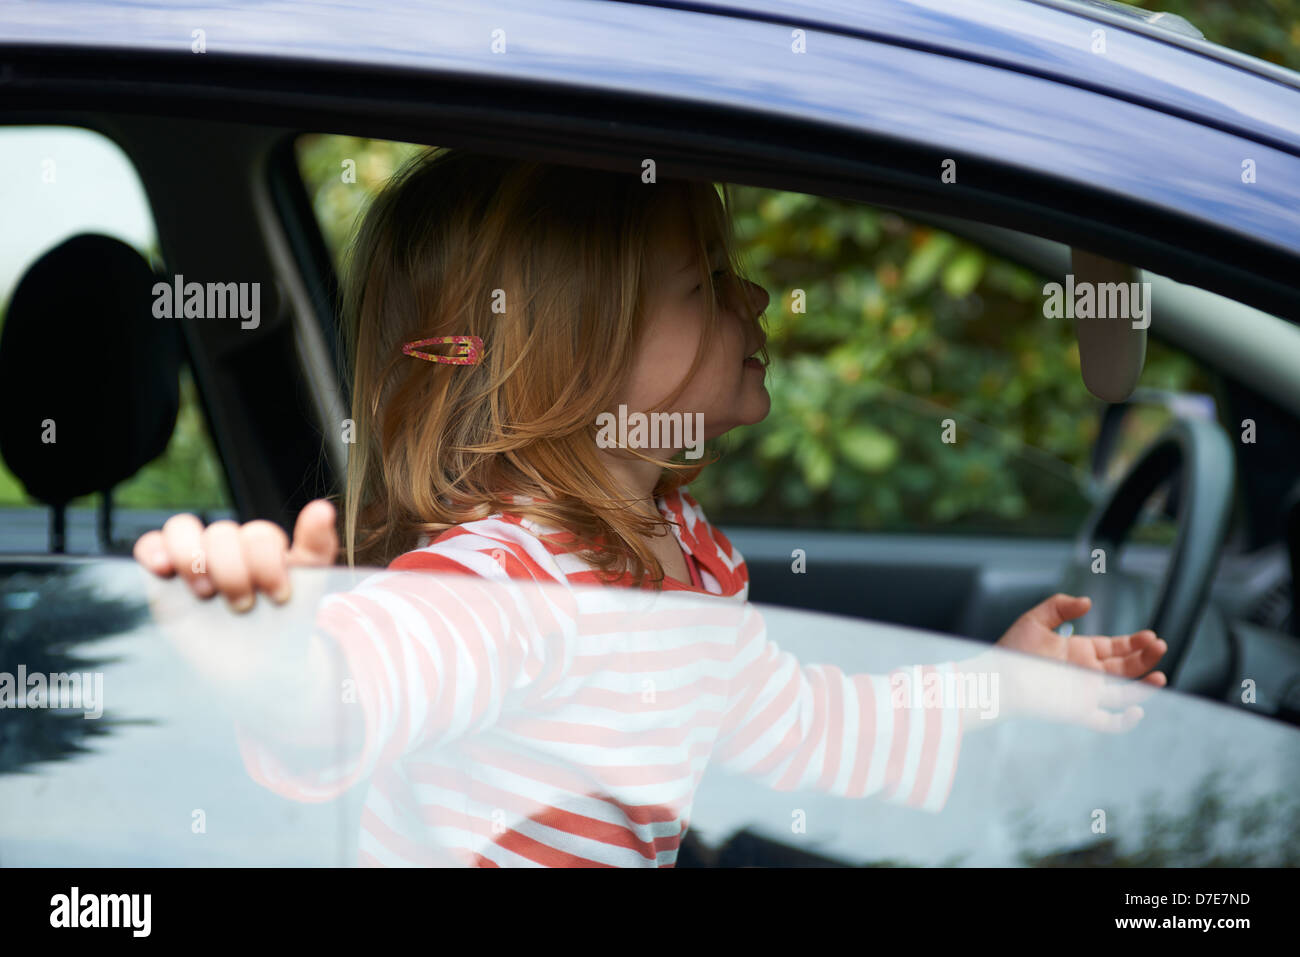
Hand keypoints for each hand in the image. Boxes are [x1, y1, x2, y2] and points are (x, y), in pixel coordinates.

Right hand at [133, 498, 338, 611]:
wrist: (255, 671)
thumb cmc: (283, 629)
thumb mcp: (308, 591)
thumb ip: (317, 548)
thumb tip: (323, 507)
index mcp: (263, 548)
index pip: (259, 534)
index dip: (266, 562)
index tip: (279, 597)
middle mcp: (229, 549)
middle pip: (221, 533)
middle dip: (233, 571)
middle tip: (243, 605)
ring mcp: (195, 559)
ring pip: (182, 528)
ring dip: (193, 558)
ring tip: (205, 592)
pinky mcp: (164, 576)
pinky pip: (150, 545)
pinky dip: (153, 550)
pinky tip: (163, 570)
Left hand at [991, 593, 1167, 730]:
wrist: (996, 680)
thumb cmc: (1010, 651)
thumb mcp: (1035, 620)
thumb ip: (1060, 606)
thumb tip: (1088, 602)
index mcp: (1079, 651)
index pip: (1114, 647)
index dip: (1134, 642)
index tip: (1150, 636)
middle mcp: (1086, 673)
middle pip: (1125, 668)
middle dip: (1145, 658)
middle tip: (1159, 646)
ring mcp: (1085, 694)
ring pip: (1124, 694)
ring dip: (1144, 687)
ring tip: (1160, 676)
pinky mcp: (1079, 713)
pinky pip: (1108, 723)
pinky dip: (1125, 721)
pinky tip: (1137, 709)